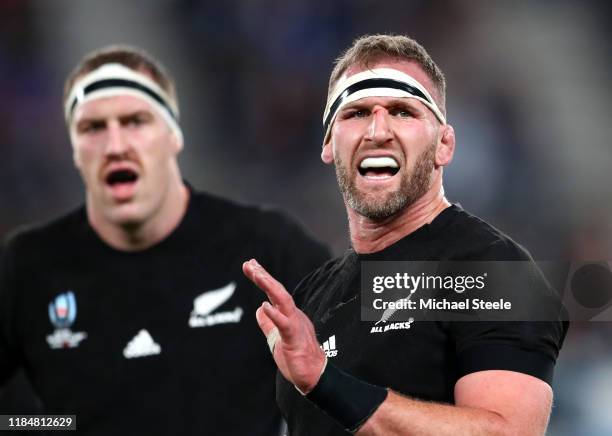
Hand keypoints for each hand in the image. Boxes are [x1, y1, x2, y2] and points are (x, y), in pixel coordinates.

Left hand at [242, 259, 325, 392]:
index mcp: (289, 315)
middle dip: (263, 276)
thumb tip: (259, 310)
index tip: (250, 265)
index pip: (274, 293)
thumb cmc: (297, 358)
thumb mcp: (276, 338)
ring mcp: (295, 325)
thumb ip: (268, 323)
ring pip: (283, 301)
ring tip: (257, 274)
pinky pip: (285, 324)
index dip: (263, 278)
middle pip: (278, 291)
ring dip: (270, 287)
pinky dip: (275, 314)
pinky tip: (264, 306)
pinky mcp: (294, 338)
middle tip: (249, 264)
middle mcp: (293, 315)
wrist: (314, 376)